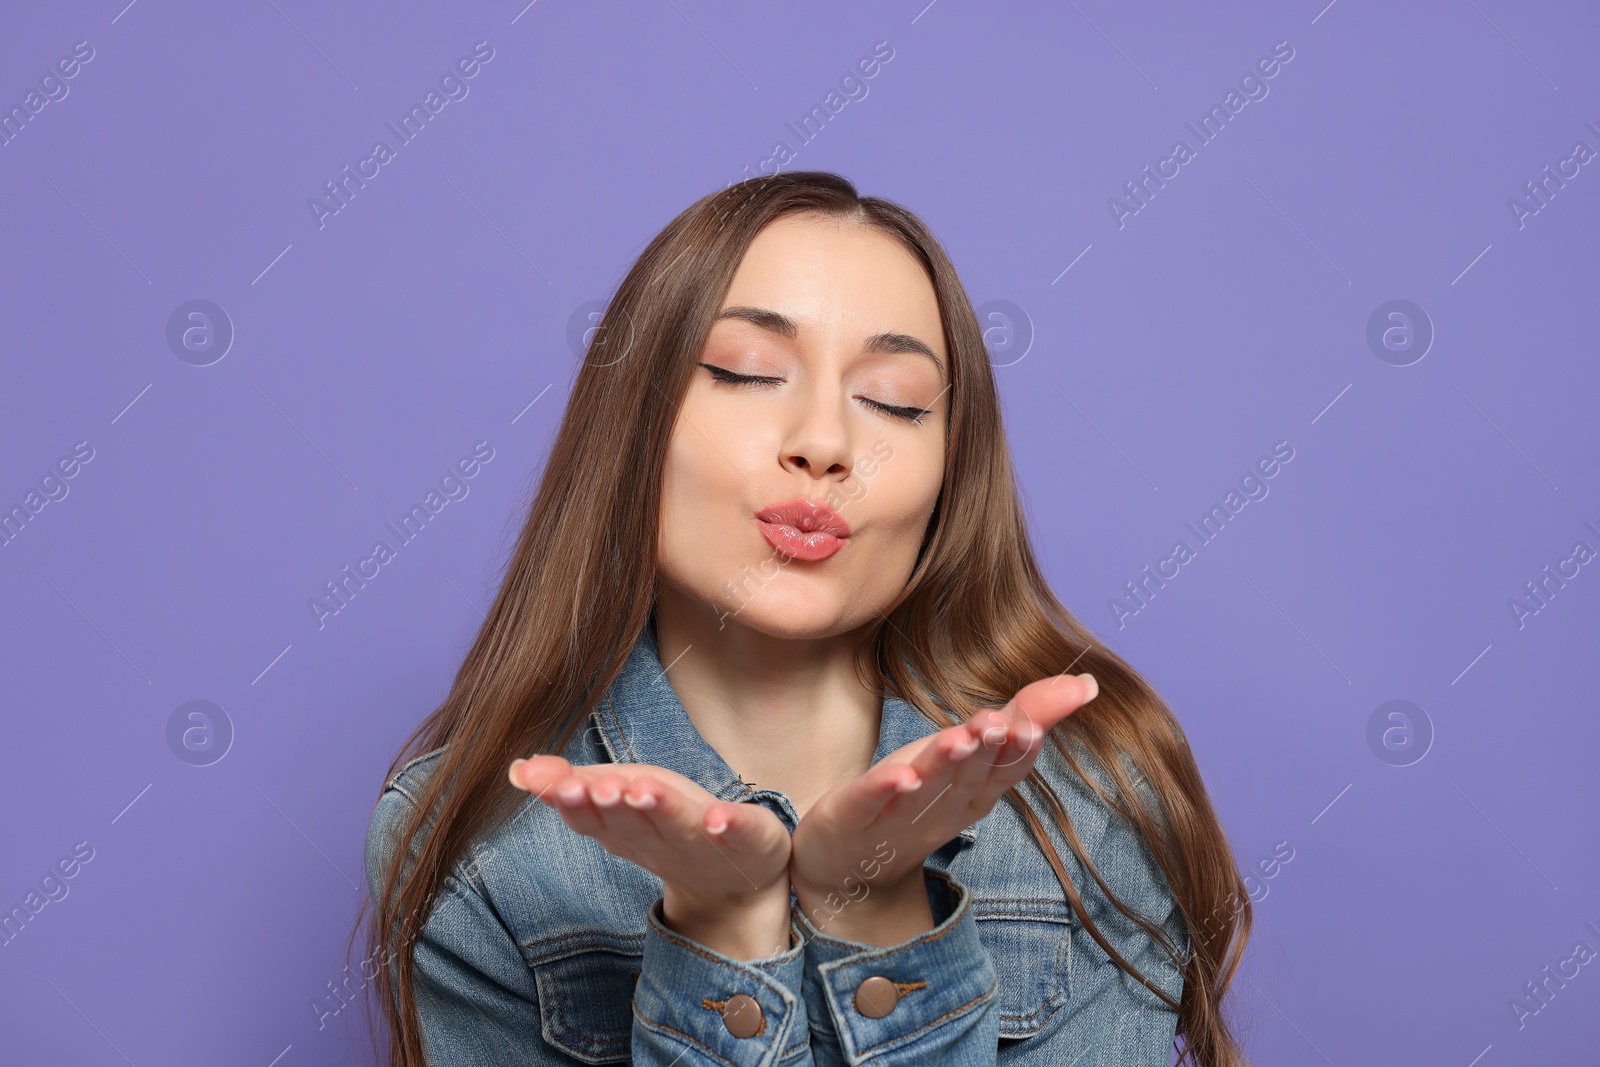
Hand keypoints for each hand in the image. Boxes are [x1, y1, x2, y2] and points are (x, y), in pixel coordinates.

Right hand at [508, 756, 792, 958]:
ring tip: (642, 791)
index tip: (553, 785)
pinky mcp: (750, 840)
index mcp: (625, 831)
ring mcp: (705, 843)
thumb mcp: (618, 799)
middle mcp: (660, 841)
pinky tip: (721, 817)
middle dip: (610, 806)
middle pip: (632, 824)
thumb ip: (570, 784)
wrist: (735, 882)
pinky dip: (730, 826)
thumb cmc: (668, 827)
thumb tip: (517, 769)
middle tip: (591, 788)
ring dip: (660, 810)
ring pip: (679, 826)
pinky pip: (740, 834)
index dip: (573, 803)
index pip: (593, 818)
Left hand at [788, 672, 1098, 942]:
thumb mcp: (972, 752)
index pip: (1004, 770)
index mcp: (974, 793)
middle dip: (987, 750)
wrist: (852, 865)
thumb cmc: (920, 796)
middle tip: (1004, 724)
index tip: (1034, 726)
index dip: (1018, 750)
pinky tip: (899, 776)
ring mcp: (897, 816)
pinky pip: (870, 803)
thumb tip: (1088, 683)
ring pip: (925, 788)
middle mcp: (942, 807)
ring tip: (959, 739)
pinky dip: (885, 790)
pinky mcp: (853, 817)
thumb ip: (1024, 715)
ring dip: (943, 765)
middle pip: (968, 776)